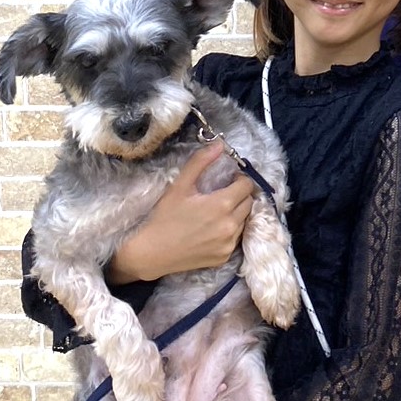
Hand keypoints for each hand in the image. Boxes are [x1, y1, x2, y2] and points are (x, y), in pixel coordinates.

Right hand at [107, 141, 256, 283]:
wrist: (151, 253)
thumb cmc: (164, 217)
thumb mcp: (180, 186)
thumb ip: (200, 162)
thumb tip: (219, 144)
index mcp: (222, 205)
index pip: (247, 185)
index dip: (239, 179)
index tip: (228, 180)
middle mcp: (230, 225)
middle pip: (248, 202)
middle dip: (239, 194)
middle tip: (222, 194)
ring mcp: (228, 243)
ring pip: (244, 220)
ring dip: (236, 213)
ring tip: (217, 211)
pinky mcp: (224, 257)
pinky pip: (236, 237)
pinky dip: (230, 230)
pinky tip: (213, 228)